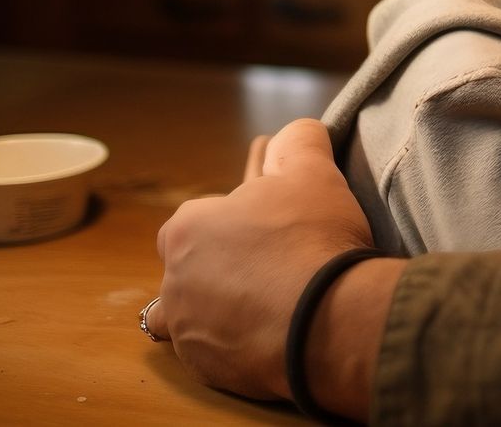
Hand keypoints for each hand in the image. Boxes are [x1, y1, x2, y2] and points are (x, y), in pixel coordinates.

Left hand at [146, 118, 376, 402]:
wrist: (327, 318)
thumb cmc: (313, 238)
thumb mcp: (313, 172)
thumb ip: (299, 142)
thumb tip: (295, 131)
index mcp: (187, 228)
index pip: (198, 219)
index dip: (236, 222)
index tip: (269, 228)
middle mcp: (173, 279)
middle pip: (191, 268)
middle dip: (221, 267)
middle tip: (270, 267)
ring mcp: (188, 329)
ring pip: (189, 316)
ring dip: (213, 311)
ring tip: (256, 309)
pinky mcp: (207, 370)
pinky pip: (212, 355)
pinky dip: (232, 346)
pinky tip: (265, 337)